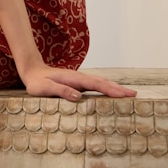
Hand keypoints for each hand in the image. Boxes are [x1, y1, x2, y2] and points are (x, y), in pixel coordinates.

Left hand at [22, 63, 137, 100]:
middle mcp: (79, 78)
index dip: (110, 90)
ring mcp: (79, 79)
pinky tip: (111, 92)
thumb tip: (78, 97)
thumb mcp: (45, 88)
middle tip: (134, 95)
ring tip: (128, 94)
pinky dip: (106, 88)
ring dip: (114, 88)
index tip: (124, 95)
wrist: (32, 71)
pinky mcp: (78, 83)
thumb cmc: (37, 82)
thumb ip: (60, 91)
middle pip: (102, 82)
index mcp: (73, 79)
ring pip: (100, 82)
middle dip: (118, 88)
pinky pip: (95, 85)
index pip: (96, 84)